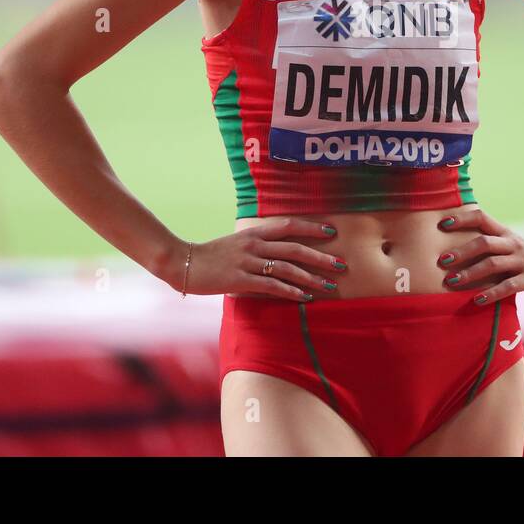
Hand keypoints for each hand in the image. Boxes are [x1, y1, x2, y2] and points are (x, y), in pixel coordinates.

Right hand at [169, 218, 347, 300]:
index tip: (332, 231)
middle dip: (321, 256)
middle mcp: (254, 244)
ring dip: (311, 277)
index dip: (312, 227)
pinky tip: (305, 297)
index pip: (289, 226)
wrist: (183, 262)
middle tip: (341, 264)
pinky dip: (291, 291)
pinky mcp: (241, 280)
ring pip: (287, 268)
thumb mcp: (235, 244)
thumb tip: (276, 254)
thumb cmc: (210, 256)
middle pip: (295, 248)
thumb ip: (256, 246)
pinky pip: (272, 285)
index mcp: (254, 233)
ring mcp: (248, 262)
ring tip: (330, 285)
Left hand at [436, 208, 523, 304]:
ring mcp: (523, 261)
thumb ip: (488, 246)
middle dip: (461, 252)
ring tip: (452, 282)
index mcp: (505, 233)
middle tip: (442, 261)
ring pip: (493, 264)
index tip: (441, 224)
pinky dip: (491, 293)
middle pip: (484, 242)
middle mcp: (513, 244)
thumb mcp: (509, 248)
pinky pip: (508, 286)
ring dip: (470, 273)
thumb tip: (452, 249)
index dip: (462, 218)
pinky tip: (477, 300)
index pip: (482, 218)